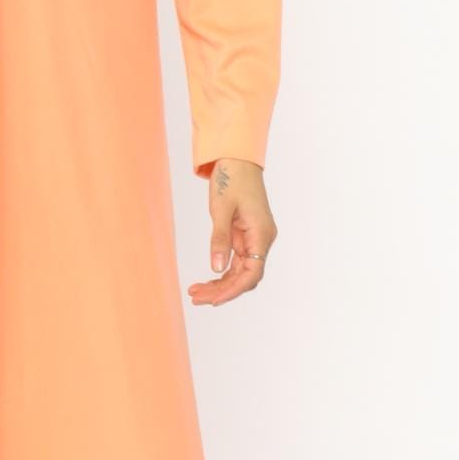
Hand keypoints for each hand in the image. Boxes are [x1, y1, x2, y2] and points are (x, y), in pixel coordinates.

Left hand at [187, 158, 275, 305]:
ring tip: (196, 292)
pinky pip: (236, 261)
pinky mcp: (246, 235)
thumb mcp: (221, 209)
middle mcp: (262, 239)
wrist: (237, 159)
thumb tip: (217, 268)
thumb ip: (219, 239)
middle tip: (195, 297)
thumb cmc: (231, 179)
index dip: (234, 290)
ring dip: (220, 283)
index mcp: (262, 233)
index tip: (214, 300)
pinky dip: (222, 272)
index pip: (252, 272)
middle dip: (222, 290)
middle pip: (245, 276)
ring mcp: (255, 238)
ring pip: (240, 271)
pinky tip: (206, 280)